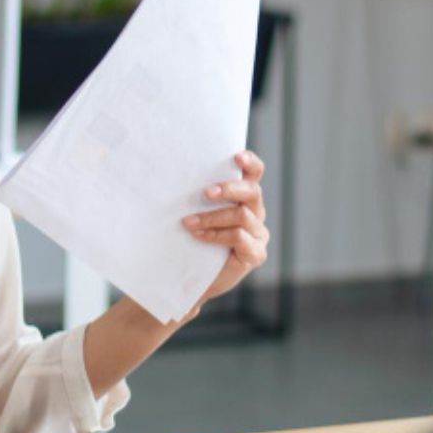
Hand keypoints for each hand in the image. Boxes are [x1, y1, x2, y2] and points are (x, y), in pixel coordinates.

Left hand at [182, 151, 269, 305]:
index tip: (236, 156)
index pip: (255, 173)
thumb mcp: (194, 211)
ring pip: (242, 216)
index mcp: (244, 196)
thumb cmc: (190, 237)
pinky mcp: (255, 254)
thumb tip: (173, 173)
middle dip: (229, 189)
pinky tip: (198, 236)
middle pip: (252, 192)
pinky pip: (239, 237)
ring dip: (212, 217)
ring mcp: (259, 234)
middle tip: (205, 192)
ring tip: (189, 222)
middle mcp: (256, 212)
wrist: (191, 276)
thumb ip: (197, 195)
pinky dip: (216, 235)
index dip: (250, 162)